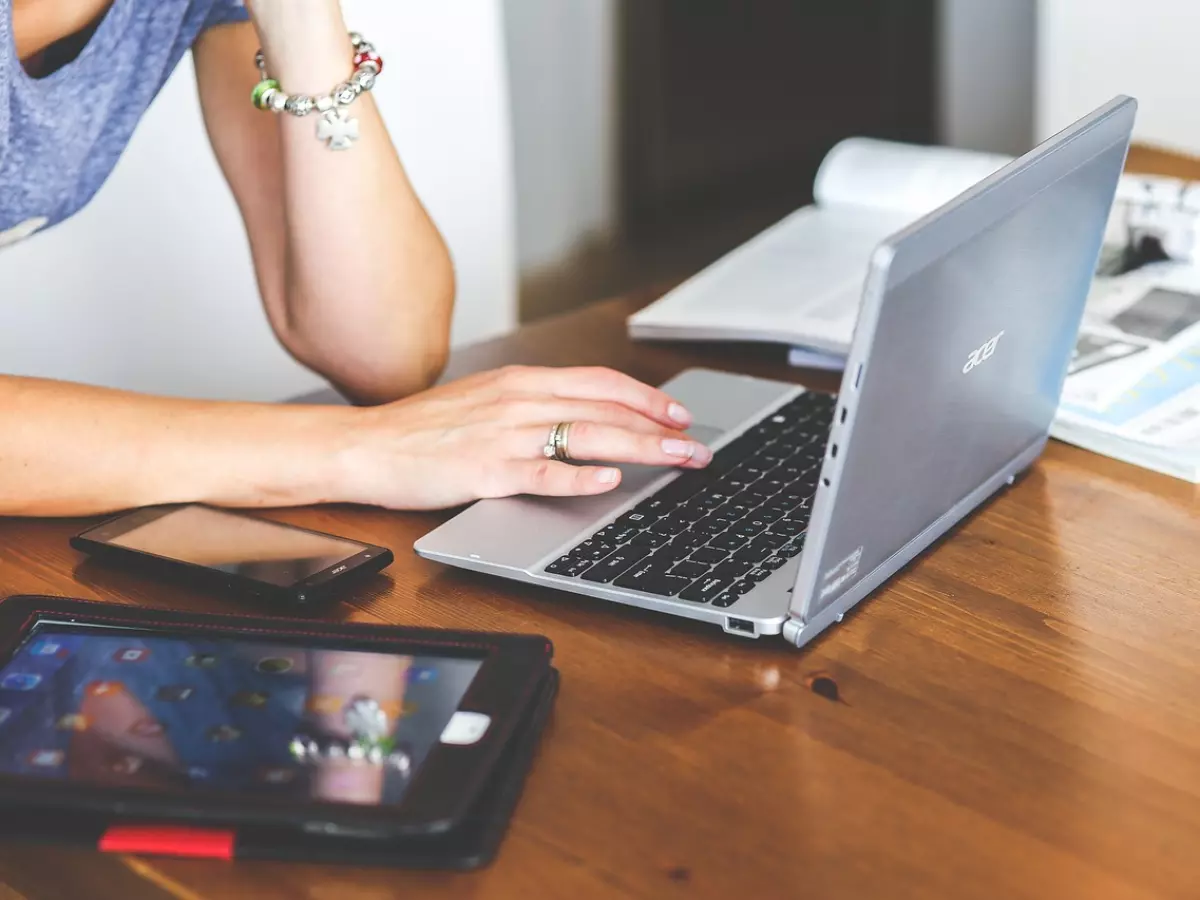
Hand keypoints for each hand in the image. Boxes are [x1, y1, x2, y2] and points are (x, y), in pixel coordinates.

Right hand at [334, 366, 712, 508]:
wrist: (365, 445)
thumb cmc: (423, 430)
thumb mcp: (485, 402)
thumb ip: (532, 406)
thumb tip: (582, 419)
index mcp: (521, 381)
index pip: (600, 382)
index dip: (646, 398)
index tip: (678, 415)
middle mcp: (519, 400)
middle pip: (606, 409)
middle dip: (660, 428)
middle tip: (697, 448)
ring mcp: (503, 434)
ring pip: (587, 435)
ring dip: (640, 448)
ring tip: (676, 461)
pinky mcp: (485, 470)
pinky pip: (541, 472)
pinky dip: (579, 476)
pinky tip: (609, 481)